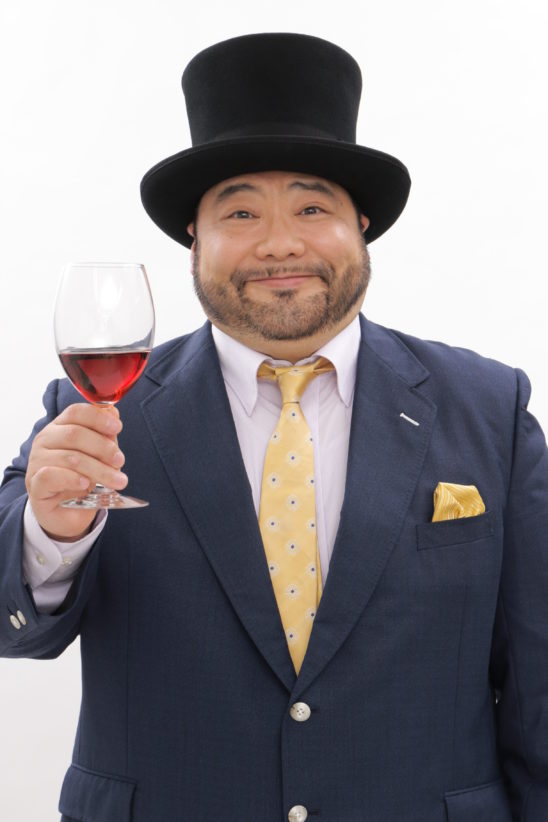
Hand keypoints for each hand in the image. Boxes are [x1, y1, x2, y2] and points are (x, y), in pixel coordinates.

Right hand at [25, 404, 127, 540]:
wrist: (66, 513)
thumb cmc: (82, 480)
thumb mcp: (99, 457)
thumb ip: (105, 436)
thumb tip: (113, 413)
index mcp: (60, 428)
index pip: (75, 412)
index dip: (98, 418)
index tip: (117, 428)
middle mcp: (45, 441)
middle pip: (74, 434)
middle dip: (103, 447)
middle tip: (120, 461)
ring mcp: (37, 462)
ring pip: (69, 457)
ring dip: (98, 469)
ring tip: (116, 480)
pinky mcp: (35, 484)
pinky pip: (51, 475)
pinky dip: (72, 478)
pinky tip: (86, 484)